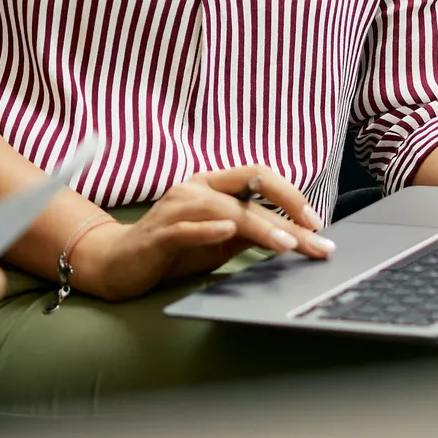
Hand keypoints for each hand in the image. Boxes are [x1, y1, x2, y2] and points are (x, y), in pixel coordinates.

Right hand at [71, 167, 336, 302]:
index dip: (291, 195)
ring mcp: (176, 208)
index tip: (317, 223)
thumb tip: (294, 233)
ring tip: (287, 243)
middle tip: (315, 233)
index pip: (259, 176)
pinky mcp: (159, 234)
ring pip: (225, 209)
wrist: (119, 262)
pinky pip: (185, 229)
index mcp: (212, 184)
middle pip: (249, 184)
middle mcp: (196, 188)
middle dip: (288, 205)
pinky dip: (207, 230)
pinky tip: (226, 232)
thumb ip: (250, 231)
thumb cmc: (174, 250)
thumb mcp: (220, 239)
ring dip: (260, 225)